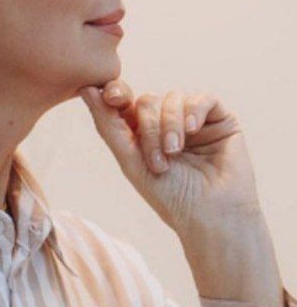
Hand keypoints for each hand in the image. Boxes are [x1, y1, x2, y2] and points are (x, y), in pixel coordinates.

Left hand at [79, 81, 262, 238]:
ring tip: (174, 153)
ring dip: (169, 125)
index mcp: (141, 130)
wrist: (212, 218)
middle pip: (147, 101)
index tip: (109, 96)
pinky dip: (193, 111)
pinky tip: (192, 131)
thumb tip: (86, 88)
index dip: (115, 92)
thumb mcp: (130, 159)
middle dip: (148, 128)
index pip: (125, 100)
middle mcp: (166, 121)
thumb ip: (107, 124)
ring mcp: (193, 119)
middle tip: (157, 161)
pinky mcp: (220, 119)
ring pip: (172, 98)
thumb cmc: (169, 196)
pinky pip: (202, 99)